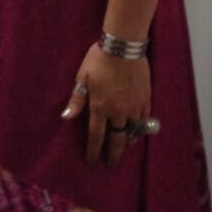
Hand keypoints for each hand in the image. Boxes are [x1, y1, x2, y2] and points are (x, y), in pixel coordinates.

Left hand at [61, 45, 151, 166]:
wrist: (123, 46)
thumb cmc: (98, 60)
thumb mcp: (82, 78)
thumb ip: (77, 100)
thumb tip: (65, 118)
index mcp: (100, 107)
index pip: (96, 136)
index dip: (93, 150)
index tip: (92, 161)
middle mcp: (118, 112)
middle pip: (116, 140)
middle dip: (113, 154)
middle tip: (111, 165)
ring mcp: (134, 107)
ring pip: (132, 133)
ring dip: (126, 144)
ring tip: (123, 150)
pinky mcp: (145, 99)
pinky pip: (144, 121)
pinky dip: (139, 130)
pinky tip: (137, 134)